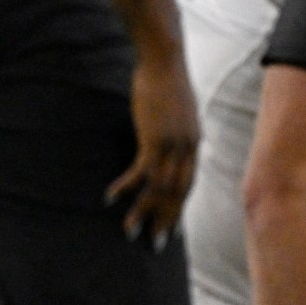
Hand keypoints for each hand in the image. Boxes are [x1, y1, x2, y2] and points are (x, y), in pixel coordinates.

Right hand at [108, 54, 197, 245]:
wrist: (165, 61)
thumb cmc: (167, 79)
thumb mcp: (177, 108)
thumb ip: (176, 125)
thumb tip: (168, 133)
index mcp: (193, 143)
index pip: (188, 183)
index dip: (179, 207)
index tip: (171, 227)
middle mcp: (187, 149)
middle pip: (178, 193)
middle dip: (166, 220)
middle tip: (155, 244)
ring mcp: (172, 145)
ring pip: (160, 188)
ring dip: (144, 212)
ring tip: (131, 232)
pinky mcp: (154, 138)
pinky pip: (141, 171)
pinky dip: (128, 187)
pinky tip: (112, 198)